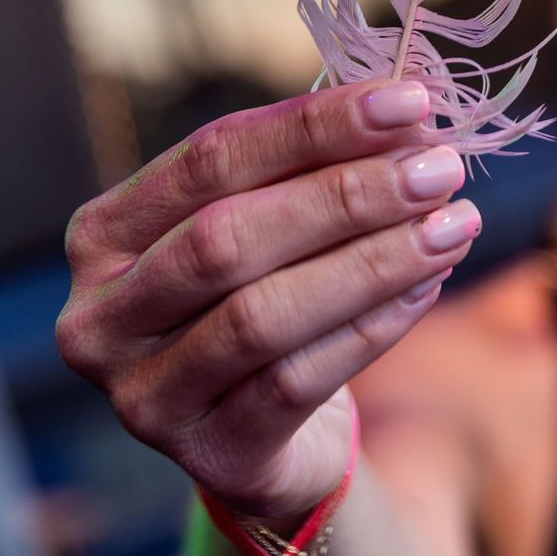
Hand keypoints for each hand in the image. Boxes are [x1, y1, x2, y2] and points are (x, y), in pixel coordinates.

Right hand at [56, 79, 478, 523]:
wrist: (265, 436)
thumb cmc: (263, 293)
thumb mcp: (265, 223)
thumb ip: (312, 167)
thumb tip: (408, 110)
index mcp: (105, 234)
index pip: (211, 158)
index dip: (313, 125)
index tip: (407, 100)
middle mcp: (102, 316)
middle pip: (229, 238)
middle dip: (347, 194)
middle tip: (439, 167)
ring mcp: (145, 395)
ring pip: (264, 315)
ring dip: (374, 261)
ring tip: (453, 224)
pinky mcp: (209, 454)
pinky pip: (298, 382)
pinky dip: (372, 326)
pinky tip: (428, 286)